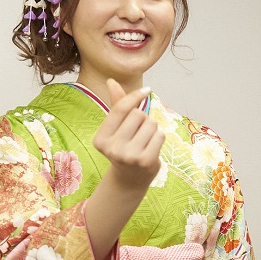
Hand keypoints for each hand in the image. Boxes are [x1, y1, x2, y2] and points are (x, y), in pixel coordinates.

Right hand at [91, 78, 164, 192]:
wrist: (131, 178)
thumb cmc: (124, 147)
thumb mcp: (117, 128)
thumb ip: (117, 105)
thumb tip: (111, 81)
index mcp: (100, 138)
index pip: (120, 109)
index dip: (135, 96)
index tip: (147, 90)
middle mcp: (112, 148)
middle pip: (138, 114)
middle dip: (143, 119)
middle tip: (138, 134)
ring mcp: (129, 156)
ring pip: (151, 124)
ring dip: (152, 129)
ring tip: (144, 142)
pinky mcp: (146, 161)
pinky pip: (160, 135)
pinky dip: (159, 138)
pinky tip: (152, 148)